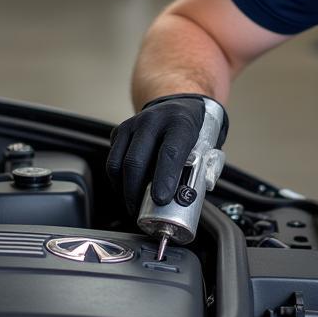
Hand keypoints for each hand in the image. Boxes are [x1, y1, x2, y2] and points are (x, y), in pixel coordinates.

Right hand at [107, 94, 227, 213]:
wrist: (179, 105)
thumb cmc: (193, 131)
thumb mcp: (205, 146)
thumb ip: (201, 171)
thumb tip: (188, 199)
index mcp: (180, 123)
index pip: (170, 152)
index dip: (164, 178)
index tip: (161, 200)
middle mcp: (153, 120)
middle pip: (136, 160)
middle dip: (135, 192)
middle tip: (140, 211)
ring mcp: (133, 124)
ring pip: (119, 163)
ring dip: (123, 189)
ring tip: (132, 205)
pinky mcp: (120, 130)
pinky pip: (112, 161)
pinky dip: (117, 181)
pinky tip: (126, 190)